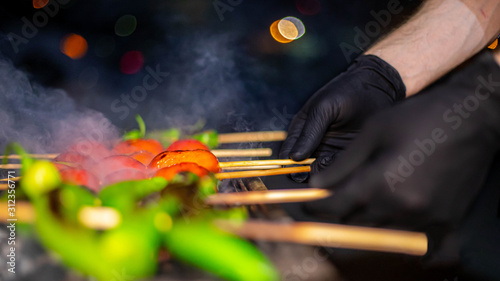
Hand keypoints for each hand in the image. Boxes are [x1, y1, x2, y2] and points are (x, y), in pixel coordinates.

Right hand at [279, 55, 405, 176]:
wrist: (379, 87)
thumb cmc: (346, 92)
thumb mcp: (324, 108)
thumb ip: (309, 133)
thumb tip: (293, 158)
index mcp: (300, 132)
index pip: (287, 155)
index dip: (289, 166)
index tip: (298, 171)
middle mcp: (313, 145)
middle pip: (303, 169)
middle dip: (308, 173)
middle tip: (320, 166)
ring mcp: (330, 152)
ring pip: (322, 173)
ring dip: (326, 174)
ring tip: (334, 160)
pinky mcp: (347, 157)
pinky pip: (340, 171)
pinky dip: (341, 172)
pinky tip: (347, 162)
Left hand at [304, 51, 499, 243]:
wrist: (471, 118)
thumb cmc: (418, 118)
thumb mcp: (372, 133)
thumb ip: (342, 164)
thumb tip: (316, 186)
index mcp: (380, 183)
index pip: (333, 208)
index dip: (313, 206)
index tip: (306, 203)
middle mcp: (402, 208)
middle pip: (354, 225)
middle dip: (339, 212)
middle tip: (336, 198)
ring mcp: (427, 219)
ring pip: (381, 236)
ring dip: (366, 224)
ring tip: (365, 203)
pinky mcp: (447, 221)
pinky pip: (422, 249)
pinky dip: (406, 242)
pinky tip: (398, 227)